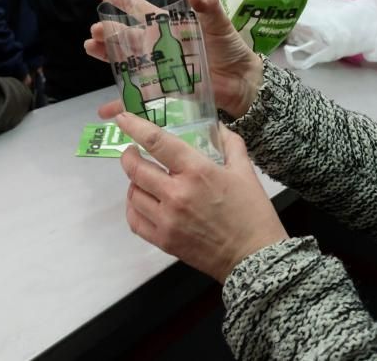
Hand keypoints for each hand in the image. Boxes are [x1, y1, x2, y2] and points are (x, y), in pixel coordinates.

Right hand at [85, 0, 262, 118]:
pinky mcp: (161, 89)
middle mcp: (157, 44)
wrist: (241, 81)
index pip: (138, 8)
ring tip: (91, 49)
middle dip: (107, 32)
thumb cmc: (229, 48)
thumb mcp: (219, 24)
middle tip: (94, 33)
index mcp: (168, 25)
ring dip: (106, 56)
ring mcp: (157, 67)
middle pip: (125, 35)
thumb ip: (208, 6)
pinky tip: (106, 110)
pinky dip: (120, 103)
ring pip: (125, 60)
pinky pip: (137, 96)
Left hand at [118, 113, 287, 282]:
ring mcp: (167, 219)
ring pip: (133, 193)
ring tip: (142, 178)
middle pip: (135, 168)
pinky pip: (135, 220)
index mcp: (197, 171)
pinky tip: (142, 201)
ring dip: (133, 182)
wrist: (254, 257)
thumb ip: (229, 143)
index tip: (123, 118)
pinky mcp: (163, 240)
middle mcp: (176, 193)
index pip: (156, 142)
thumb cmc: (252, 213)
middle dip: (129, 156)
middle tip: (132, 152)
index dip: (135, 127)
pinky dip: (133, 207)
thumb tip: (217, 126)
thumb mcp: (245, 171)